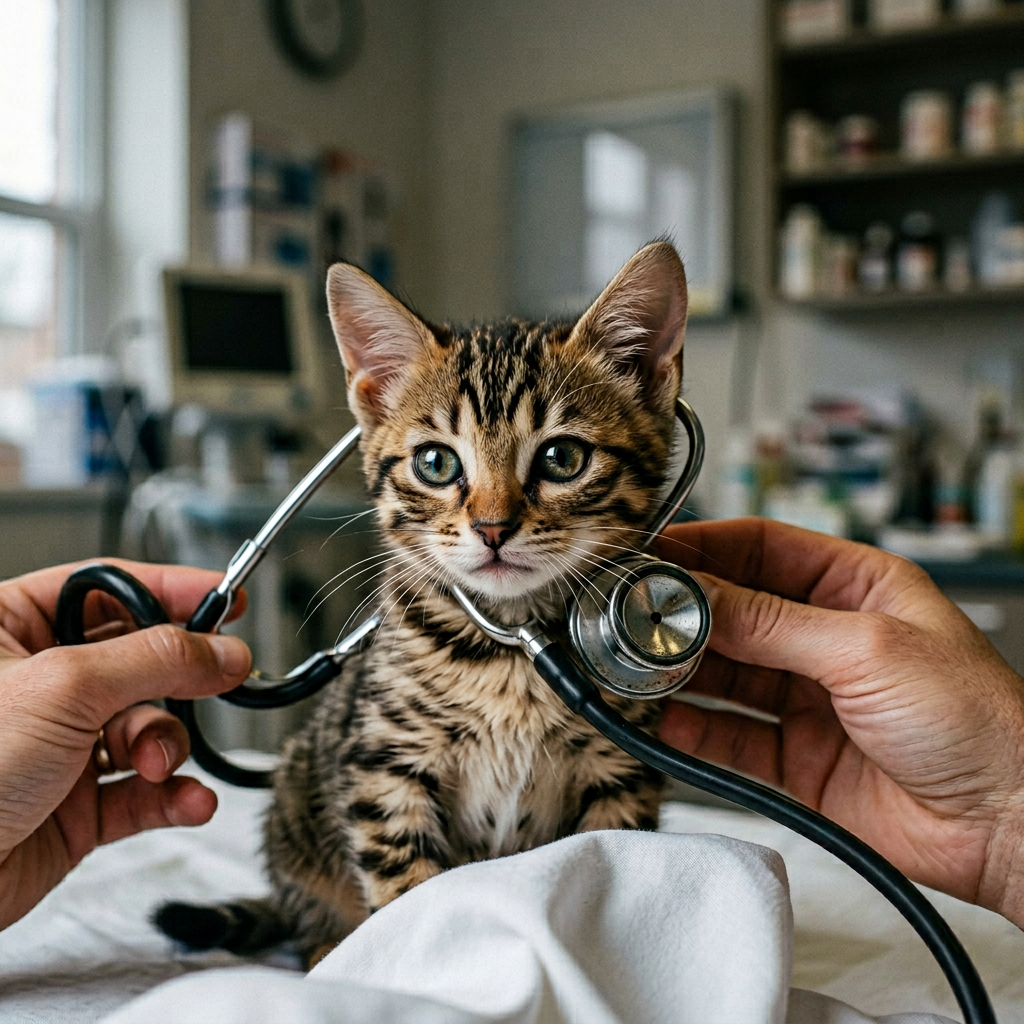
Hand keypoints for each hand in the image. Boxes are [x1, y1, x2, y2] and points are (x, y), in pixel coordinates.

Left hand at [0, 559, 250, 930]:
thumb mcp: (64, 688)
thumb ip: (156, 659)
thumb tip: (223, 650)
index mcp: (11, 630)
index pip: (109, 590)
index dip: (172, 590)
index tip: (225, 598)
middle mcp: (40, 686)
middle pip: (142, 661)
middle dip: (178, 682)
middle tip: (218, 678)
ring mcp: (60, 747)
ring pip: (149, 728)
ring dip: (167, 746)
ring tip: (155, 765)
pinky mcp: (77, 807)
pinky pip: (147, 792)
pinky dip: (174, 796)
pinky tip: (186, 800)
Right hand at [657, 518, 1023, 927]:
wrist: (1011, 827)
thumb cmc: (979, 721)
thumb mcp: (866, 648)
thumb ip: (771, 623)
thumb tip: (694, 594)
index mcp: (854, 588)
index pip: (762, 549)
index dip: (704, 546)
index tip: (651, 551)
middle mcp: (825, 638)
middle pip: (734, 611)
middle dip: (682, 612)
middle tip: (631, 613)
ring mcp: (807, 698)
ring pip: (724, 673)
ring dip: (680, 669)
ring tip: (636, 664)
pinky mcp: (794, 757)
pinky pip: (729, 735)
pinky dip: (692, 727)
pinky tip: (663, 718)